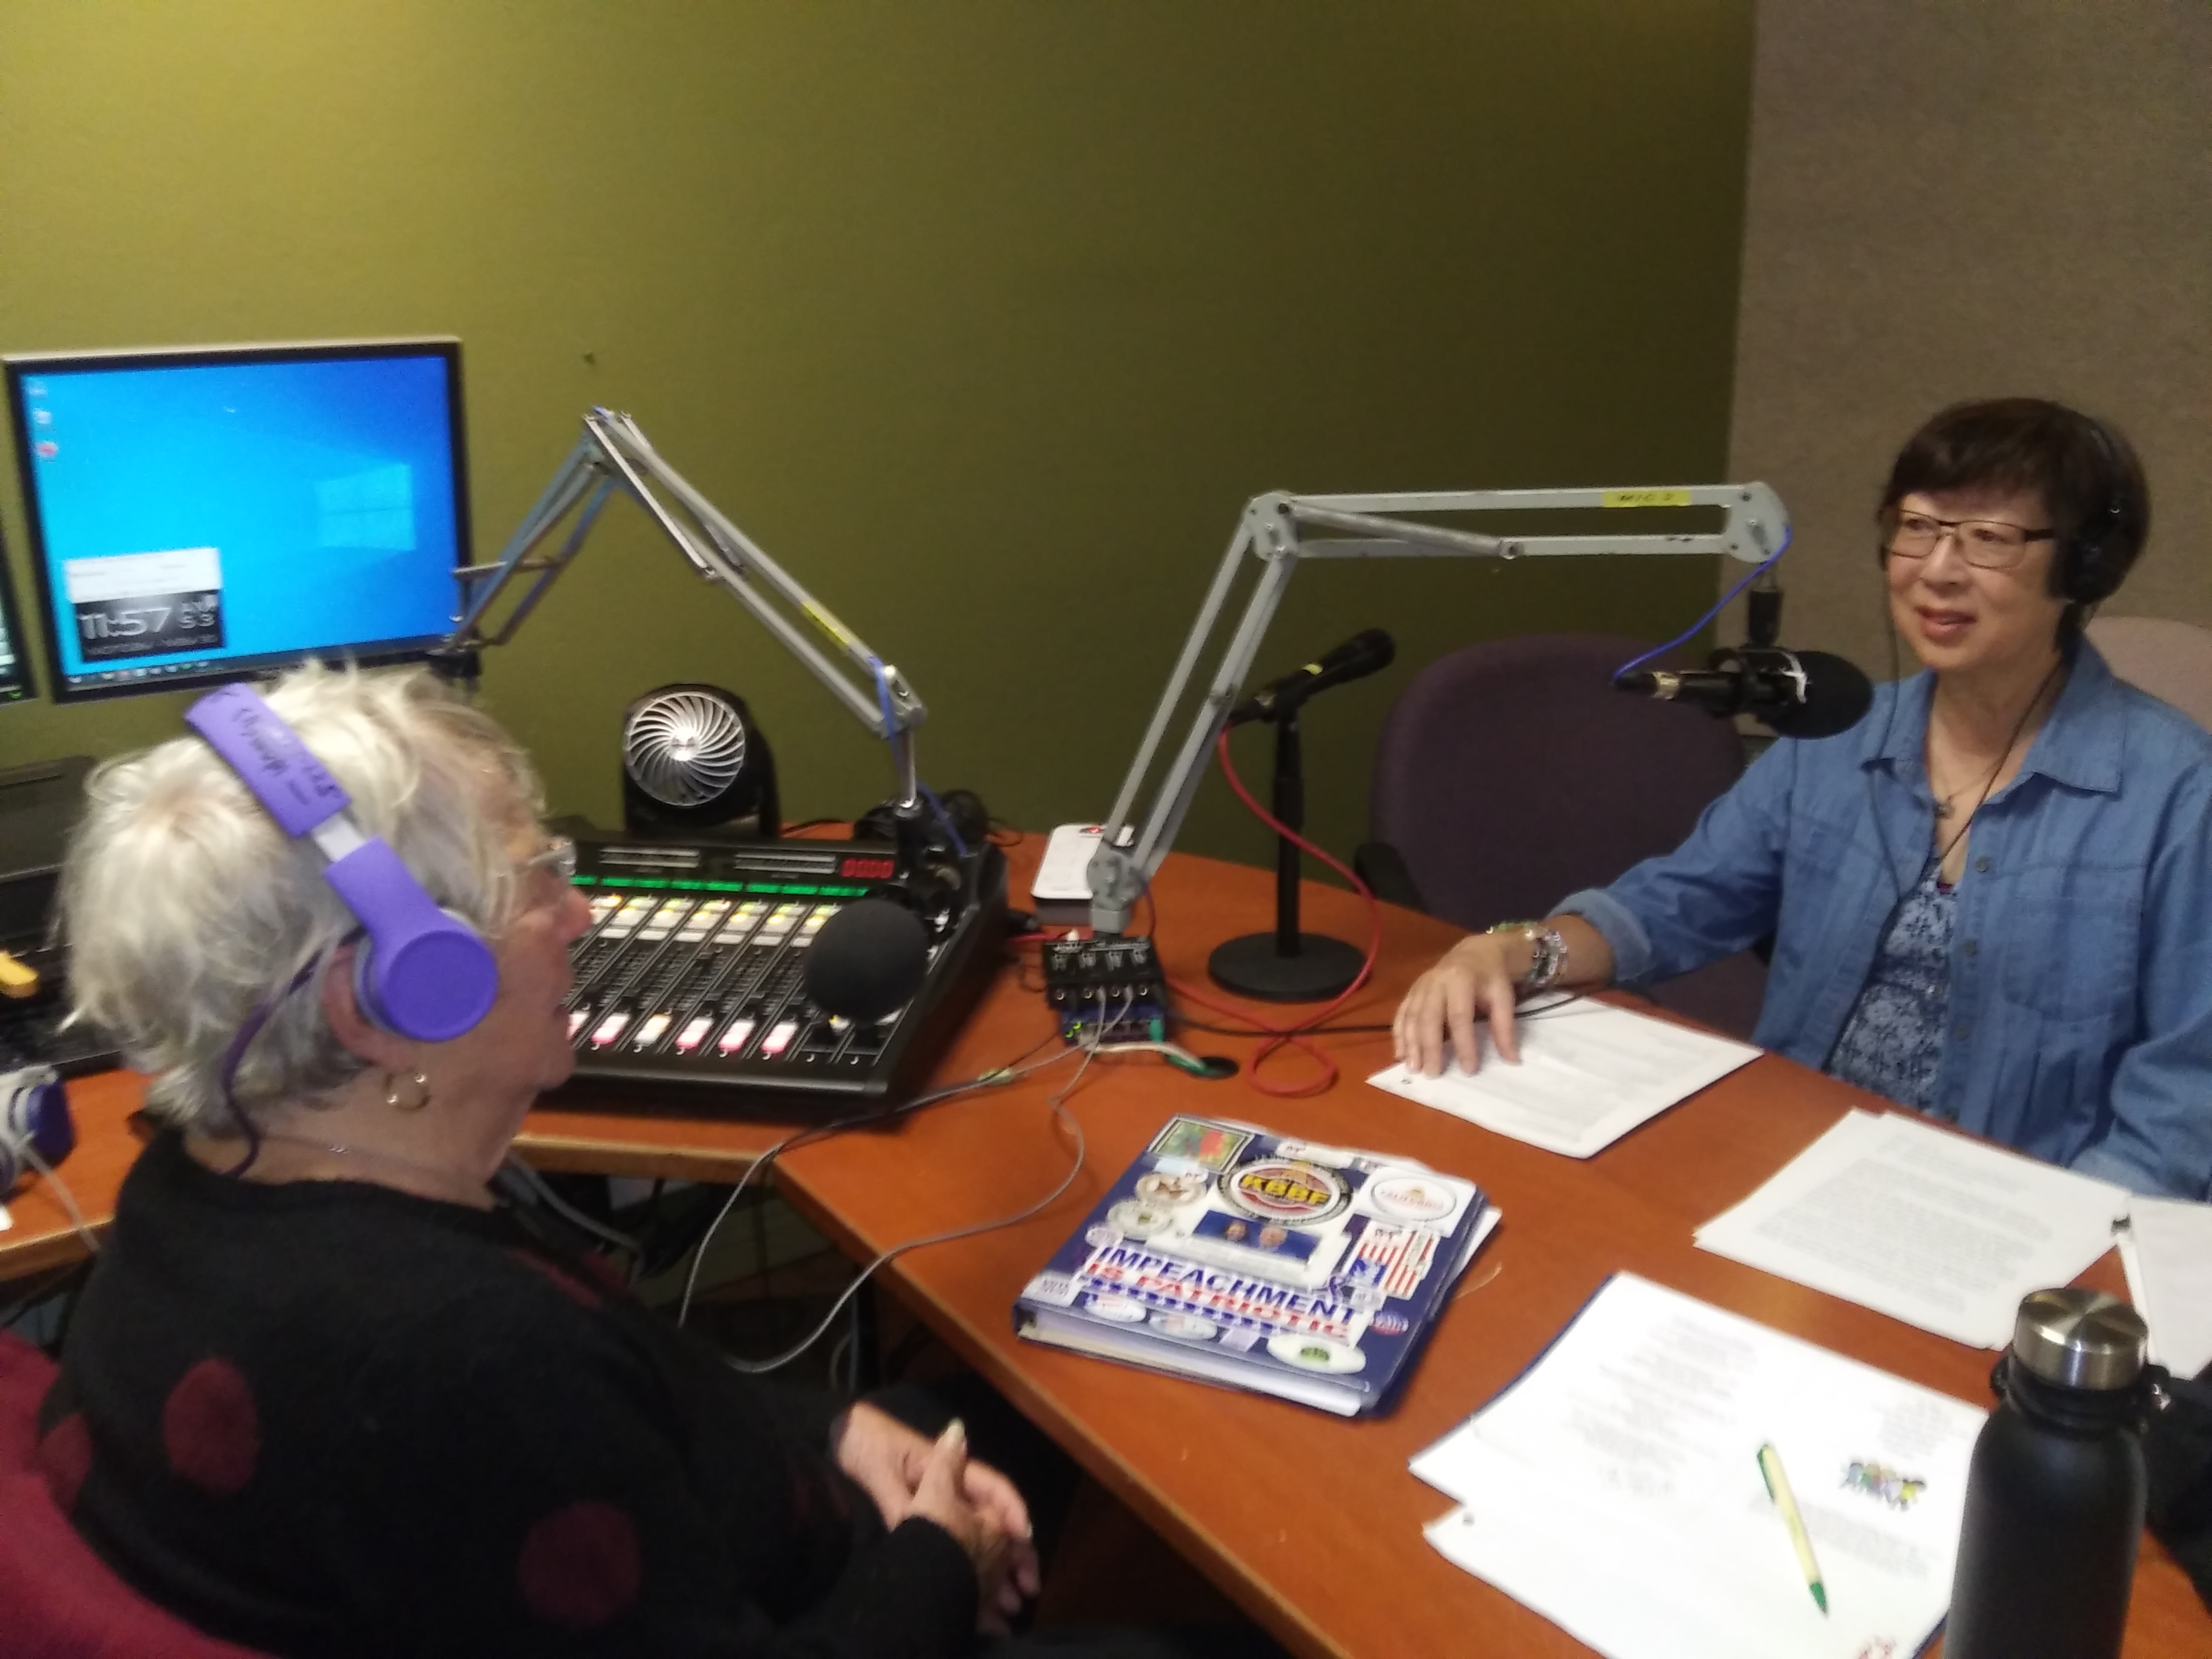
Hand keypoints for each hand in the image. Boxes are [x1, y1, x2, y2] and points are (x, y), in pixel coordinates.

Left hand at [834, 1407, 1038, 1630]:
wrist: (840, 1435)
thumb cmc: (865, 1446)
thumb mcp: (880, 1475)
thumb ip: (902, 1506)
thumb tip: (921, 1539)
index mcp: (946, 1467)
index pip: (992, 1486)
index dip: (1012, 1511)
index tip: (1025, 1539)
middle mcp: (951, 1485)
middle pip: (993, 1517)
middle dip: (1013, 1551)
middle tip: (1025, 1586)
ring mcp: (940, 1501)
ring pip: (978, 1535)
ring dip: (996, 1567)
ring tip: (1008, 1603)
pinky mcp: (927, 1517)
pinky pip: (957, 1542)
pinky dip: (972, 1566)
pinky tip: (979, 1596)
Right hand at [1392, 932, 1526, 1076]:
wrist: (1476, 952)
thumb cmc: (1491, 977)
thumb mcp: (1504, 998)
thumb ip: (1505, 1028)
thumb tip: (1512, 1060)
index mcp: (1460, 980)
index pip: (1460, 1017)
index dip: (1464, 1044)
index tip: (1469, 1069)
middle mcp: (1435, 982)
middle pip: (1429, 1018)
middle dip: (1429, 1047)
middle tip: (1432, 1073)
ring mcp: (1420, 986)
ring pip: (1411, 1016)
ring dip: (1410, 1043)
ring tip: (1413, 1068)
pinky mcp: (1412, 991)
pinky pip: (1402, 1013)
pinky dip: (1399, 1034)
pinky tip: (1400, 1054)